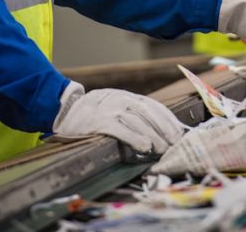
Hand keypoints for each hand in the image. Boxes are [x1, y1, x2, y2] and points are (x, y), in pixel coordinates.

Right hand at [52, 82, 183, 154]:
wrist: (66, 109)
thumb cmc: (94, 112)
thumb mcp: (115, 105)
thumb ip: (133, 113)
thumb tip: (157, 130)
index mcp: (127, 96)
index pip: (154, 106)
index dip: (168, 119)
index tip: (178, 133)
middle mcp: (121, 99)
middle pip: (148, 114)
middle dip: (164, 129)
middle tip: (173, 144)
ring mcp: (110, 109)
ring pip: (137, 121)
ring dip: (153, 135)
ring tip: (162, 149)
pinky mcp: (99, 121)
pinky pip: (120, 129)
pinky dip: (134, 137)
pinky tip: (144, 147)